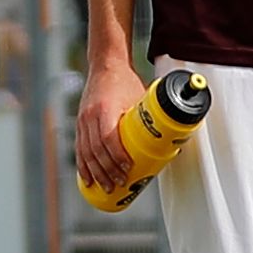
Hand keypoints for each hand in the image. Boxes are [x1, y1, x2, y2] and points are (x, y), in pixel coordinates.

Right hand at [70, 49, 148, 201]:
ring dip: (96, 173)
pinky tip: (88, 179)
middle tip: (119, 183)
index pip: (108, 138)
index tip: (128, 168)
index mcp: (105, 109)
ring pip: (86, 152)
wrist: (106, 65)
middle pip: (96, 150)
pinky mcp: (80, 124)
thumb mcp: (140, 98)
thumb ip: (150, 118)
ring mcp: (82, 120)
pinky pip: (79, 149)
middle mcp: (90, 116)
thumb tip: (173, 140)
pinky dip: (83, 166)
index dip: (117, 156)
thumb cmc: (125, 81)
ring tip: (106, 186)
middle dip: (107, 170)